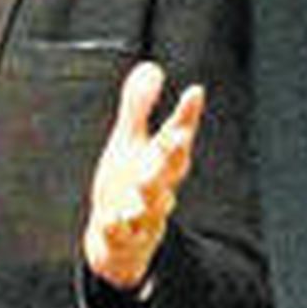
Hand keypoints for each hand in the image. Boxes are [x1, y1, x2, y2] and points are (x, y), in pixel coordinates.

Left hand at [83, 61, 203, 291]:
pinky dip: (118, 227)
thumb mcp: (130, 142)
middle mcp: (157, 186)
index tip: (194, 91)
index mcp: (160, 162)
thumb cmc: (128, 183)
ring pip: (152, 204)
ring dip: (150, 195)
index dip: (187, 114)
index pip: (177, 134)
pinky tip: (112, 219)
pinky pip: (121, 233)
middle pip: (170, 169)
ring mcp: (142, 213)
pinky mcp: (122, 236)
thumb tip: (151, 67)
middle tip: (177, 137)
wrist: (119, 241)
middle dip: (174, 153)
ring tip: (144, 185)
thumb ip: (139, 107)